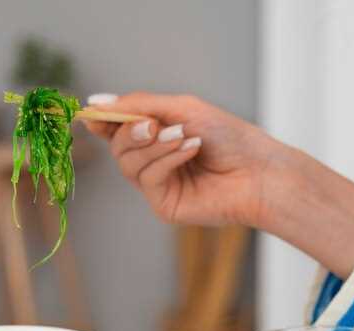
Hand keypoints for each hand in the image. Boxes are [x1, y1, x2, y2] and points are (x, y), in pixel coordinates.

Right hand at [84, 92, 353, 277]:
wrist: (260, 170)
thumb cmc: (229, 136)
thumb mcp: (182, 109)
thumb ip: (139, 105)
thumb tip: (95, 102)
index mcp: (155, 138)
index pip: (117, 130)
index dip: (103, 122)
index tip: (92, 114)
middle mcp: (152, 162)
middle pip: (117, 147)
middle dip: (130, 132)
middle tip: (152, 124)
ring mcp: (157, 185)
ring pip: (128, 163)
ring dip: (153, 145)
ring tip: (183, 136)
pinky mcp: (164, 205)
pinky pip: (148, 178)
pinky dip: (166, 159)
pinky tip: (190, 149)